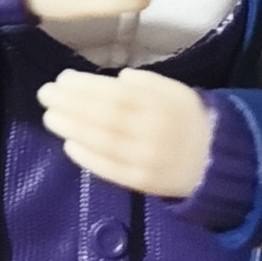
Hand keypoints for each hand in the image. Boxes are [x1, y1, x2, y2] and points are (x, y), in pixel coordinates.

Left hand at [37, 67, 212, 195]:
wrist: (216, 161)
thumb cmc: (188, 119)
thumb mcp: (176, 91)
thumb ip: (149, 82)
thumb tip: (118, 78)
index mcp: (160, 105)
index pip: (115, 95)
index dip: (85, 87)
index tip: (62, 78)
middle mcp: (152, 132)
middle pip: (104, 117)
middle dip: (71, 104)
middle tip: (45, 94)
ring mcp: (146, 159)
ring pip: (104, 142)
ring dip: (72, 129)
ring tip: (50, 116)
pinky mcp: (143, 182)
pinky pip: (111, 170)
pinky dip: (88, 158)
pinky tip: (69, 146)